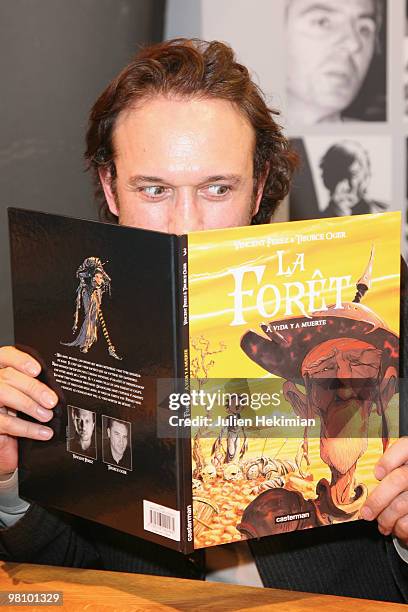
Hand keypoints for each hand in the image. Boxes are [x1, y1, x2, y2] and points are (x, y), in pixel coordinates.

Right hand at [0, 346, 57, 476]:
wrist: (2, 447)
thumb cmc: (13, 414)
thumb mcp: (22, 397)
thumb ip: (32, 388)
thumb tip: (54, 389)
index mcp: (0, 371)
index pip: (5, 355)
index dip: (20, 360)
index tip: (37, 369)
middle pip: (8, 376)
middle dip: (33, 387)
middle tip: (52, 401)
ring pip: (3, 393)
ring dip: (29, 404)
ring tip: (47, 415)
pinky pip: (6, 422)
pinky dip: (27, 428)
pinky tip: (43, 432)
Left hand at [360, 437, 407, 543]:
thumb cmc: (403, 481)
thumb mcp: (398, 468)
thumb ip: (388, 468)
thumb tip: (359, 477)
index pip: (403, 448)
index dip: (389, 460)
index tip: (376, 474)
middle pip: (399, 480)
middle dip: (378, 499)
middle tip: (366, 513)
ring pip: (401, 504)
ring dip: (386, 518)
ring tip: (381, 523)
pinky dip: (400, 528)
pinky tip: (395, 527)